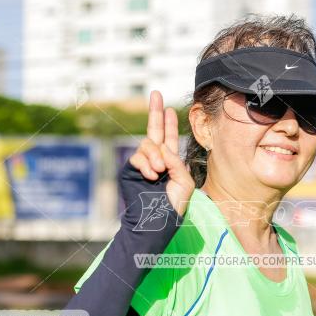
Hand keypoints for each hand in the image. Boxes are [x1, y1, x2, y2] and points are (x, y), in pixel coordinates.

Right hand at [127, 91, 194, 215]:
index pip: (169, 138)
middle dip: (155, 112)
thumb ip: (177, 163)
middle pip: (154, 131)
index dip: (169, 123)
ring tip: (160, 171)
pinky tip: (152, 175)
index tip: (169, 108)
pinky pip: (137, 157)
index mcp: (170, 162)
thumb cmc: (173, 206)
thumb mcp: (184, 183)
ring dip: (155, 156)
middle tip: (156, 94)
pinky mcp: (130, 170)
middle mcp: (156, 159)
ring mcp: (142, 164)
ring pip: (147, 144)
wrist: (155, 221)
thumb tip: (163, 150)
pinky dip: (146, 164)